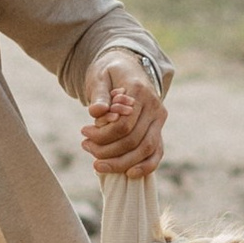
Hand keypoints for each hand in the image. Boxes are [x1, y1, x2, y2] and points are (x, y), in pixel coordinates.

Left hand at [79, 53, 165, 176]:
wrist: (129, 68)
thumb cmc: (110, 73)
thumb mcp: (99, 77)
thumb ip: (99, 94)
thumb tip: (96, 112)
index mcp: (140, 92)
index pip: (123, 124)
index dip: (102, 134)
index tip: (83, 132)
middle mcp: (155, 107)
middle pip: (134, 140)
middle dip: (107, 150)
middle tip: (85, 146)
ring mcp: (159, 120)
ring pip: (146, 150)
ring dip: (121, 162)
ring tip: (97, 163)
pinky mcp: (158, 130)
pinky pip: (157, 153)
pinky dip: (145, 167)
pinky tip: (128, 174)